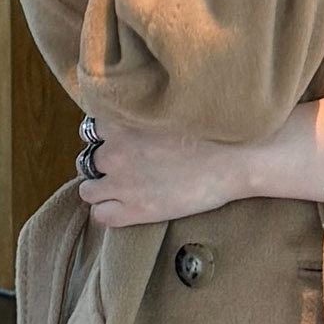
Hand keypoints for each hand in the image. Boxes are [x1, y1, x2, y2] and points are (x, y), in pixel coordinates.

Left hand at [77, 122, 254, 226]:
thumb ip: (140, 113)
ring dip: (101, 187)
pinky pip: (101, 216)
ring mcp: (122, 183)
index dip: (107, 136)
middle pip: (87, 158)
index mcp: (120, 122)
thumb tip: (130, 117)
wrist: (236, 157)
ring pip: (88, 189)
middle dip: (104, 162)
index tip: (122, 140)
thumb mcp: (166, 108)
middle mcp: (113, 151)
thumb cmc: (211, 128)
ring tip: (124, 187)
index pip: (92, 129)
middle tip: (128, 165)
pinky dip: (108, 212)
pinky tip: (126, 206)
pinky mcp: (135, 211)